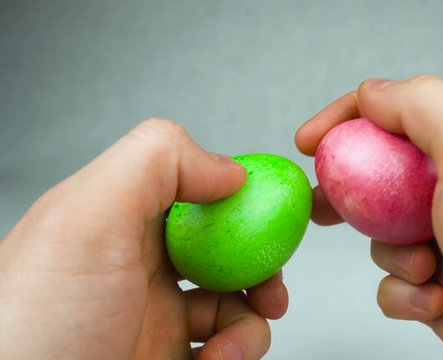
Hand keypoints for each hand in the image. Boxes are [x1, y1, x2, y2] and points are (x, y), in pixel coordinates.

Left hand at [0, 119, 287, 359]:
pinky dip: (236, 353)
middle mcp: (137, 267)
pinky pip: (225, 348)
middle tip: (270, 283)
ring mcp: (154, 319)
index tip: (273, 213)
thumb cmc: (27, 329)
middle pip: (224, 248)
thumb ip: (155, 162)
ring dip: (251, 320)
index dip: (240, 199)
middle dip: (260, 264)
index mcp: (119, 222)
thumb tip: (228, 168)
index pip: (196, 191)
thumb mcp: (85, 221)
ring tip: (234, 342)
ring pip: (233, 303)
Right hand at [296, 76, 442, 358]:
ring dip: (391, 255)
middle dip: (350, 193)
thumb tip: (374, 93)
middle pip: (382, 177)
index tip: (310, 142)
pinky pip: (395, 285)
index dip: (347, 121)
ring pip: (383, 236)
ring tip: (426, 268)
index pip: (396, 114)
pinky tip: (436, 300)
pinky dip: (404, 295)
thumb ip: (422, 106)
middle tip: (328, 205)